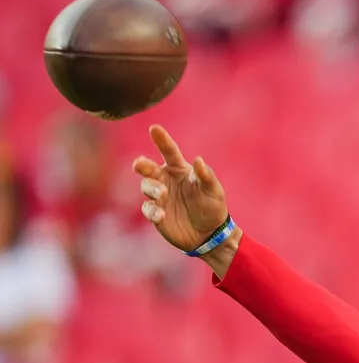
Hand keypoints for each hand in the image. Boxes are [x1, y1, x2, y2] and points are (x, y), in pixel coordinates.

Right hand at [132, 125, 227, 251]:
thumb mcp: (214, 191)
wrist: (209, 234)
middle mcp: (165, 180)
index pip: (169, 151)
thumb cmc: (212, 207)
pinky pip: (148, 209)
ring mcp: (159, 196)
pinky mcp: (156, 213)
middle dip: (142, 165)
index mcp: (179, 169)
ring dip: (151, 189)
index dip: (162, 140)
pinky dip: (152, 211)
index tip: (154, 128)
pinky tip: (160, 215)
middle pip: (149, 168)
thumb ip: (206, 176)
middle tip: (140, 165)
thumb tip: (198, 160)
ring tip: (162, 194)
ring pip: (146, 187)